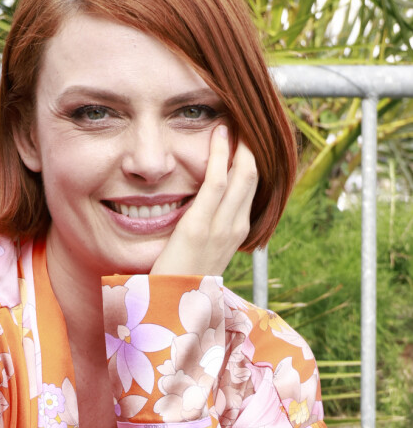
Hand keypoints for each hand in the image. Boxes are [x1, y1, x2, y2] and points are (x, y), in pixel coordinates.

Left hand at [150, 125, 257, 275]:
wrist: (175, 309)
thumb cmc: (184, 275)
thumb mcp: (205, 249)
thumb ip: (209, 226)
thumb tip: (203, 204)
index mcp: (237, 230)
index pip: (251, 186)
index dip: (251, 158)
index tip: (245, 135)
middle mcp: (236, 226)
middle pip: (253, 175)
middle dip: (251, 145)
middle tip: (244, 118)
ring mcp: (222, 226)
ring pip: (242, 174)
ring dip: (240, 143)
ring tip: (234, 119)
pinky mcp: (200, 225)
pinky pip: (216, 182)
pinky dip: (220, 154)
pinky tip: (219, 134)